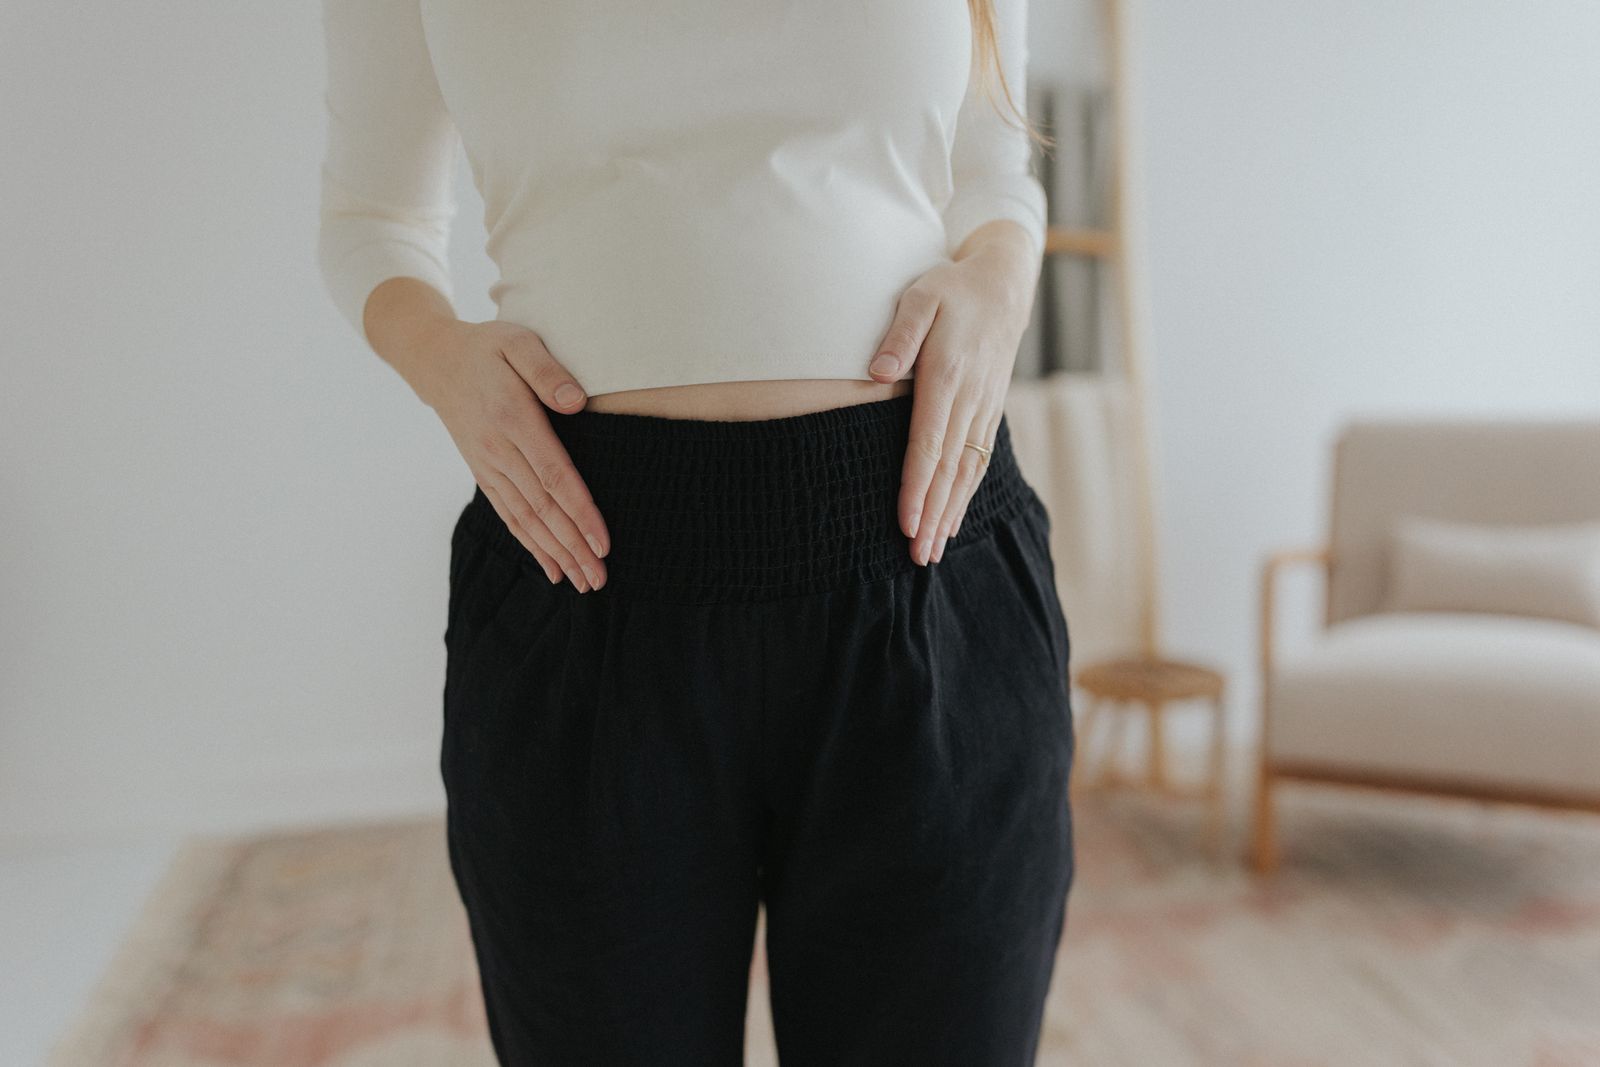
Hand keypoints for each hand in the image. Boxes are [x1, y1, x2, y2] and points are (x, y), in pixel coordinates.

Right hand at [415, 318, 609, 591]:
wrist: (435, 360)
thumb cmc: (488, 348)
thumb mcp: (518, 342)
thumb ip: (547, 371)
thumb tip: (577, 402)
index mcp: (512, 419)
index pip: (553, 475)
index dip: (579, 511)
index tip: (603, 541)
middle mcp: (498, 450)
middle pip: (542, 508)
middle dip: (573, 547)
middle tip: (600, 579)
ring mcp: (488, 466)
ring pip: (526, 519)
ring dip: (556, 554)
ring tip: (584, 584)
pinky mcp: (483, 474)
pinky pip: (508, 516)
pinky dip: (531, 545)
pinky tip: (553, 568)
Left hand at [867, 226, 1038, 564]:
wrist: (1003, 285)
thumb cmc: (951, 289)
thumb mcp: (920, 296)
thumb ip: (900, 335)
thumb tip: (876, 372)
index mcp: (948, 375)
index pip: (928, 443)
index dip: (916, 486)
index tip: (905, 522)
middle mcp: (970, 399)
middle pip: (948, 469)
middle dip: (932, 515)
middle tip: (917, 556)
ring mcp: (984, 408)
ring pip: (966, 471)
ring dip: (949, 513)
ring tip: (932, 551)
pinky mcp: (990, 410)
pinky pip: (978, 460)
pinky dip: (965, 494)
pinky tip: (952, 520)